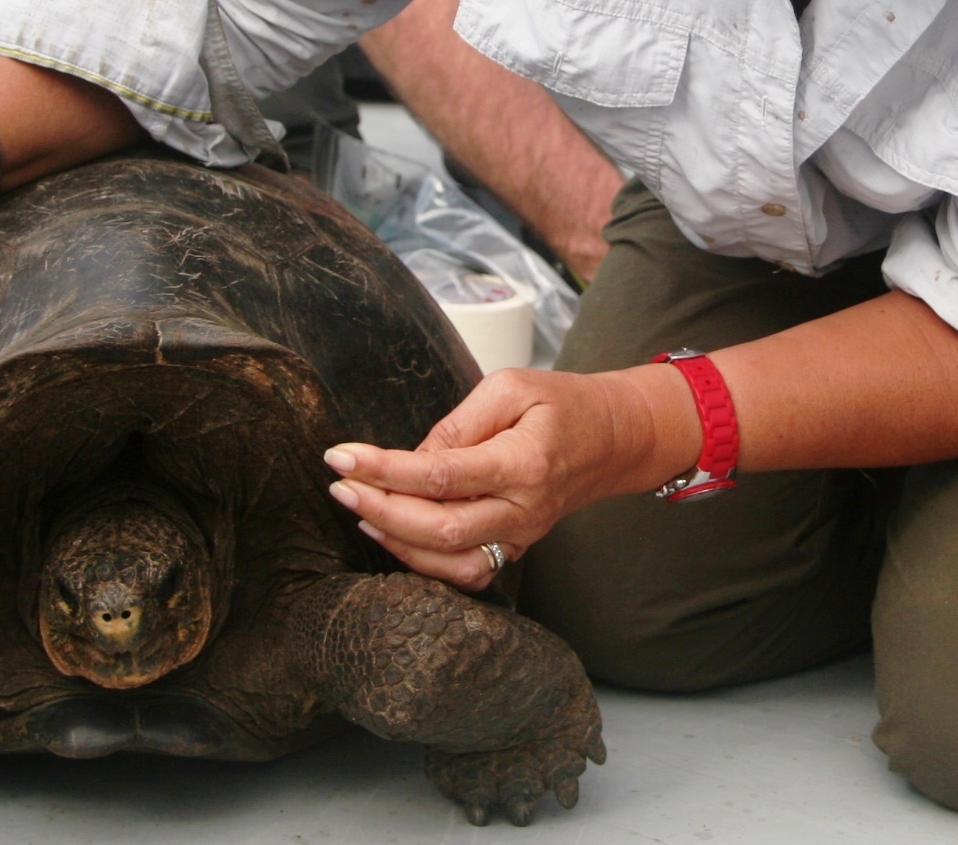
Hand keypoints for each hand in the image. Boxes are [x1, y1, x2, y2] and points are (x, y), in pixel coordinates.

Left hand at [321, 365, 696, 590]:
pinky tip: (395, 535)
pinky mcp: (516, 546)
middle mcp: (522, 510)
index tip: (341, 456)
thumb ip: (459, 422)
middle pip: (439, 529)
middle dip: (380, 510)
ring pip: (450, 562)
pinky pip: (467, 570)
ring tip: (360, 509)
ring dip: (398, 542)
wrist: (617, 438)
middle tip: (340, 486)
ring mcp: (521, 536)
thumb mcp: (511, 387)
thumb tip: (412, 459)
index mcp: (523, 463)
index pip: (440, 474)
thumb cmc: (565, 404)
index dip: (384, 469)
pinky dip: (425, 562)